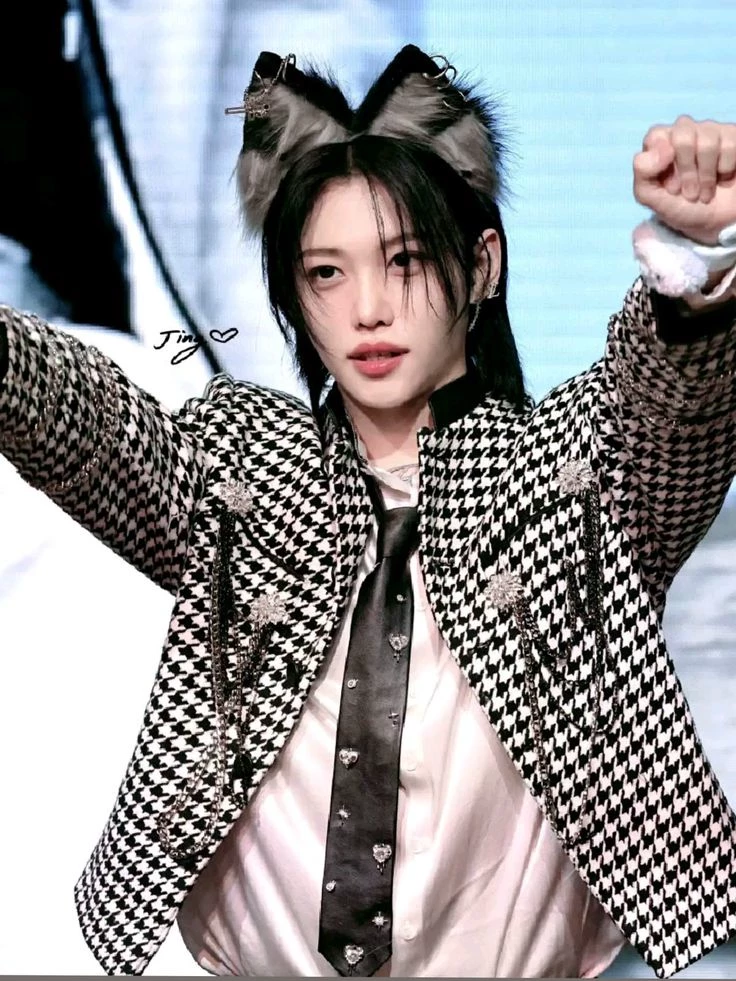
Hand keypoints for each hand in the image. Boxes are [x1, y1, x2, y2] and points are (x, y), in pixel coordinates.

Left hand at [633, 116, 735, 244]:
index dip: (662, 164)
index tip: (670, 187)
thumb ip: (643, 173)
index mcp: (660, 143)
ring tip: (705, 191)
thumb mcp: (651, 198)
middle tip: (689, 192)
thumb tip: (664, 148)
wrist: (713, 224)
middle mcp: (685, 132)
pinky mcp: (732, 136)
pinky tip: (722, 178)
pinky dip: (725, 170)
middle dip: (687, 171)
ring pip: (707, 141)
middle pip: (683, 135)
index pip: (656, 135)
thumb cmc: (681, 207)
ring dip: (706, 176)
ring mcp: (710, 131)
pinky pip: (730, 144)